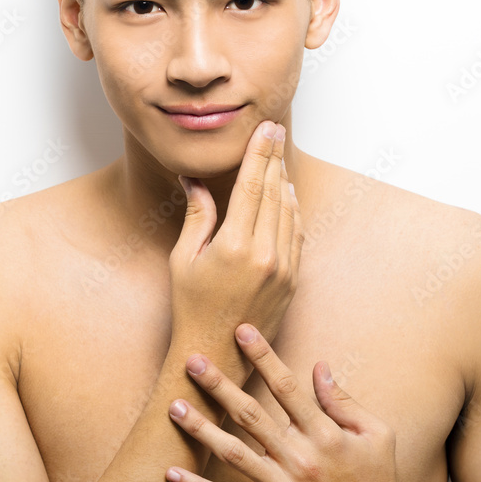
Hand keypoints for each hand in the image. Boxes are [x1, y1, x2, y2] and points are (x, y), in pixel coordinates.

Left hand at [165, 324, 416, 481]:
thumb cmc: (377, 481)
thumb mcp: (376, 436)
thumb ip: (344, 401)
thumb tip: (319, 365)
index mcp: (324, 435)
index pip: (286, 387)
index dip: (262, 356)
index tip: (241, 330)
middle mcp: (300, 460)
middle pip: (251, 415)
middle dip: (219, 386)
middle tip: (192, 360)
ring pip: (234, 454)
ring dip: (201, 429)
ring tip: (174, 406)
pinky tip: (173, 472)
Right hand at [169, 120, 301, 354]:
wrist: (217, 352)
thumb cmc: (191, 306)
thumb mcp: (184, 258)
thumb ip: (197, 215)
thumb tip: (193, 180)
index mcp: (235, 246)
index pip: (252, 185)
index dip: (259, 153)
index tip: (264, 129)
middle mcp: (266, 255)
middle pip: (274, 192)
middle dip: (273, 158)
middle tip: (274, 130)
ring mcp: (284, 268)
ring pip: (289, 210)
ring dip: (284, 180)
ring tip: (277, 158)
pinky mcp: (293, 280)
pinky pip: (296, 234)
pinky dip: (292, 209)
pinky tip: (286, 194)